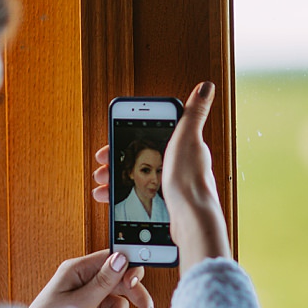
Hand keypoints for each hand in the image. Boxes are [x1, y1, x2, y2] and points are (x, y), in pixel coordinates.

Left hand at [27, 250, 155, 307]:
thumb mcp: (77, 303)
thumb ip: (102, 282)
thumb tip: (122, 258)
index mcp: (78, 269)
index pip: (113, 259)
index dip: (129, 269)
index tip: (135, 284)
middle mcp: (85, 280)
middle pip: (122, 282)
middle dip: (134, 300)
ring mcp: (89, 297)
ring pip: (119, 304)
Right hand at [93, 82, 230, 272]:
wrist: (192, 221)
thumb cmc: (190, 180)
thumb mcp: (188, 138)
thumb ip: (194, 113)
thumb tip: (206, 87)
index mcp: (184, 149)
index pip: (151, 138)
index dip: (128, 140)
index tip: (111, 144)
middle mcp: (180, 168)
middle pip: (141, 161)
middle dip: (117, 163)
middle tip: (102, 169)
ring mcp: (173, 188)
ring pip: (136, 181)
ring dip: (115, 182)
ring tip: (102, 189)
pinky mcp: (167, 207)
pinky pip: (138, 199)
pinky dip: (122, 199)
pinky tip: (112, 203)